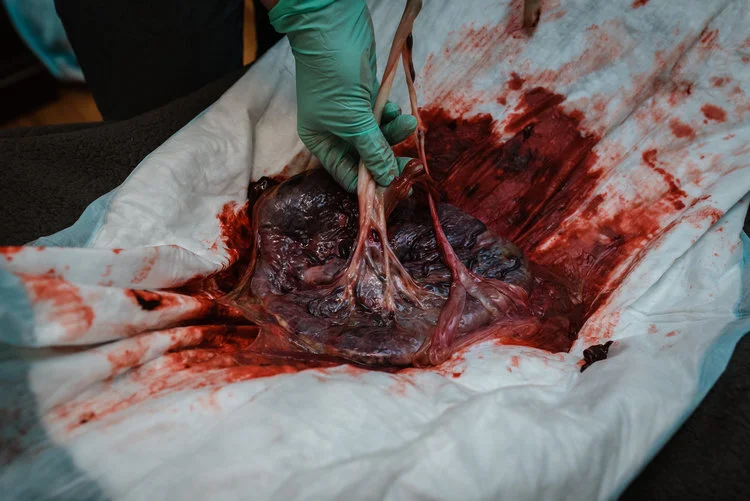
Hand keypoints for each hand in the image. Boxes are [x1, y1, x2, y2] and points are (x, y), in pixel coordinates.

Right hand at [270, 0, 415, 191]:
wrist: (333, 27)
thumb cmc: (333, 76)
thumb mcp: (353, 120)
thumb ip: (371, 150)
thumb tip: (386, 178)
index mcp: (321, 141)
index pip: (346, 174)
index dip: (370, 183)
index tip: (396, 187)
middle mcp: (334, 131)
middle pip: (365, 158)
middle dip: (387, 160)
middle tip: (411, 166)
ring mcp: (350, 114)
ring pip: (377, 137)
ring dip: (394, 134)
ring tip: (408, 124)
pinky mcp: (365, 97)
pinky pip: (382, 118)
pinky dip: (392, 117)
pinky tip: (398, 111)